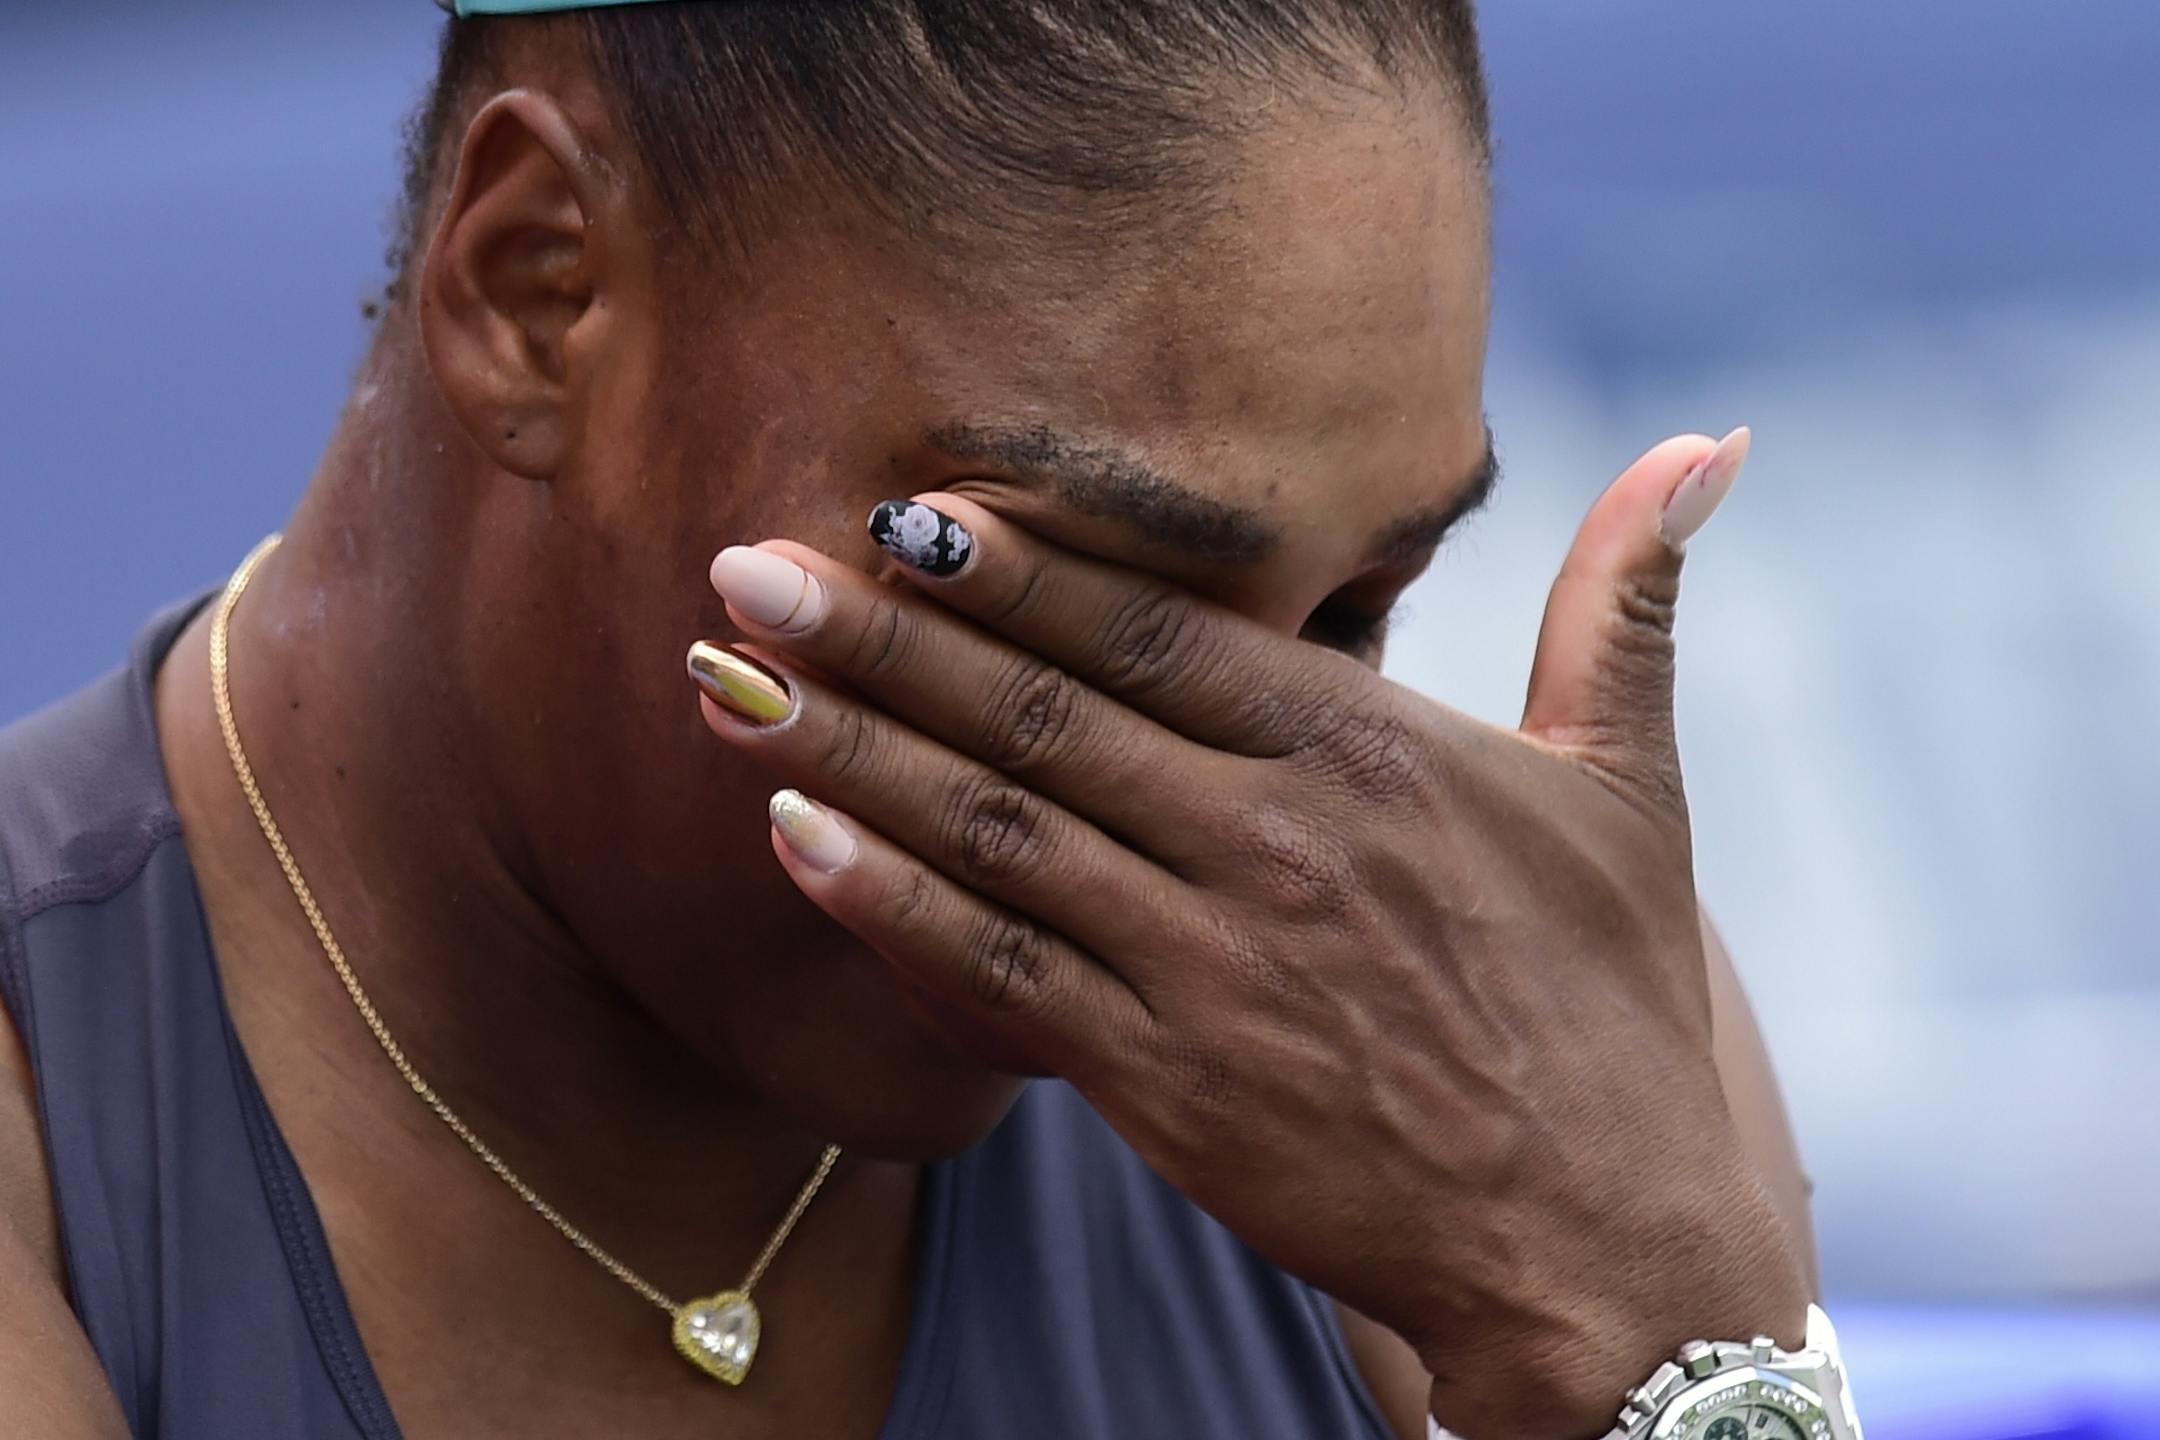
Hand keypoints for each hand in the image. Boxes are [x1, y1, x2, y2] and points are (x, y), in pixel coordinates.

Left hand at [691, 430, 1809, 1437]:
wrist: (1603, 1237)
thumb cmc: (1612, 1003)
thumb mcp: (1631, 786)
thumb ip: (1626, 607)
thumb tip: (1703, 441)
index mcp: (1367, 751)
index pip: (1159, 630)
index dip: (1021, 572)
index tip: (906, 515)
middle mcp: (1270, 840)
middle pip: (1040, 713)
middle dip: (881, 635)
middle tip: (749, 563)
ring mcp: (1206, 962)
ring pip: (992, 828)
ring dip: (846, 746)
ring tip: (726, 675)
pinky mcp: (1163, 1078)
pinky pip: (993, 972)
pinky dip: (885, 901)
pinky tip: (792, 836)